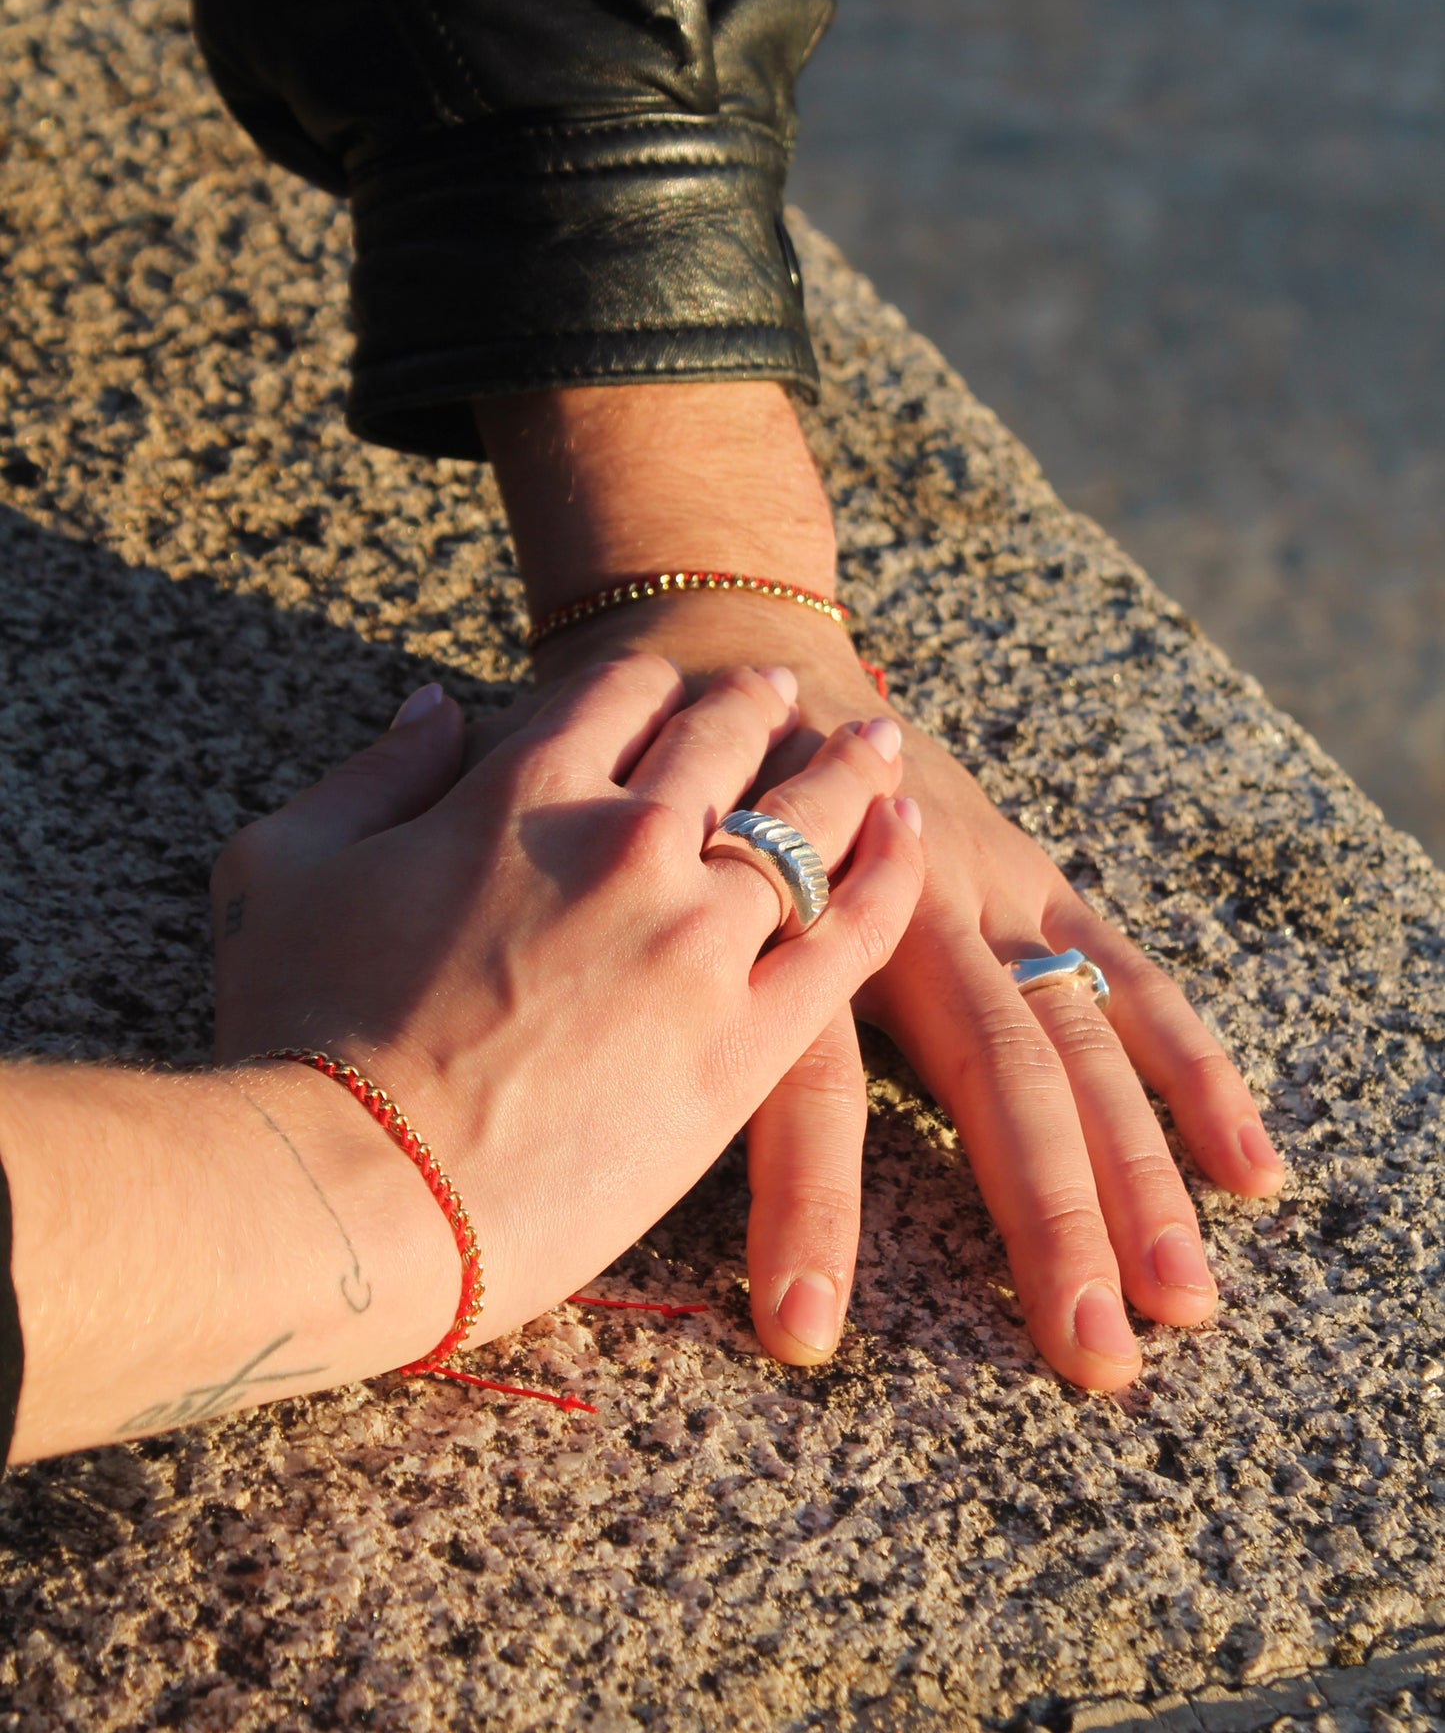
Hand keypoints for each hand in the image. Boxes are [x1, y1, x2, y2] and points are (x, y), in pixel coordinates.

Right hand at [213, 656, 923, 1345]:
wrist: (356, 1191)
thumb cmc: (299, 1038)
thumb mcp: (284, 866)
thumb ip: (373, 770)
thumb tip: (435, 707)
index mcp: (521, 792)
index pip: (616, 695)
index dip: (650, 680)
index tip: (673, 680)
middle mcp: (626, 841)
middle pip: (721, 739)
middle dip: (754, 702)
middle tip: (782, 689)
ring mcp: (696, 938)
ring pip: (806, 820)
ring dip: (847, 768)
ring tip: (876, 740)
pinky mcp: (744, 1041)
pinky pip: (854, 934)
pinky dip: (891, 875)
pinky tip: (914, 839)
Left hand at [524, 597, 1285, 1391]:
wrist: (716, 635)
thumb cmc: (633, 787)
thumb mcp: (579, 854)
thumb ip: (577, 970)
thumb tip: (493, 1120)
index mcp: (781, 908)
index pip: (810, 1082)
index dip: (809, 1211)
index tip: (808, 1340)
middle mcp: (899, 901)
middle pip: (986, 1069)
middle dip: (1043, 1218)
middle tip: (1088, 1361)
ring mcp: (978, 885)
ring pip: (1068, 1036)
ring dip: (1132, 1170)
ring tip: (1180, 1304)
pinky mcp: (1025, 874)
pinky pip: (1125, 979)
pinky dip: (1187, 1066)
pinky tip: (1250, 1168)